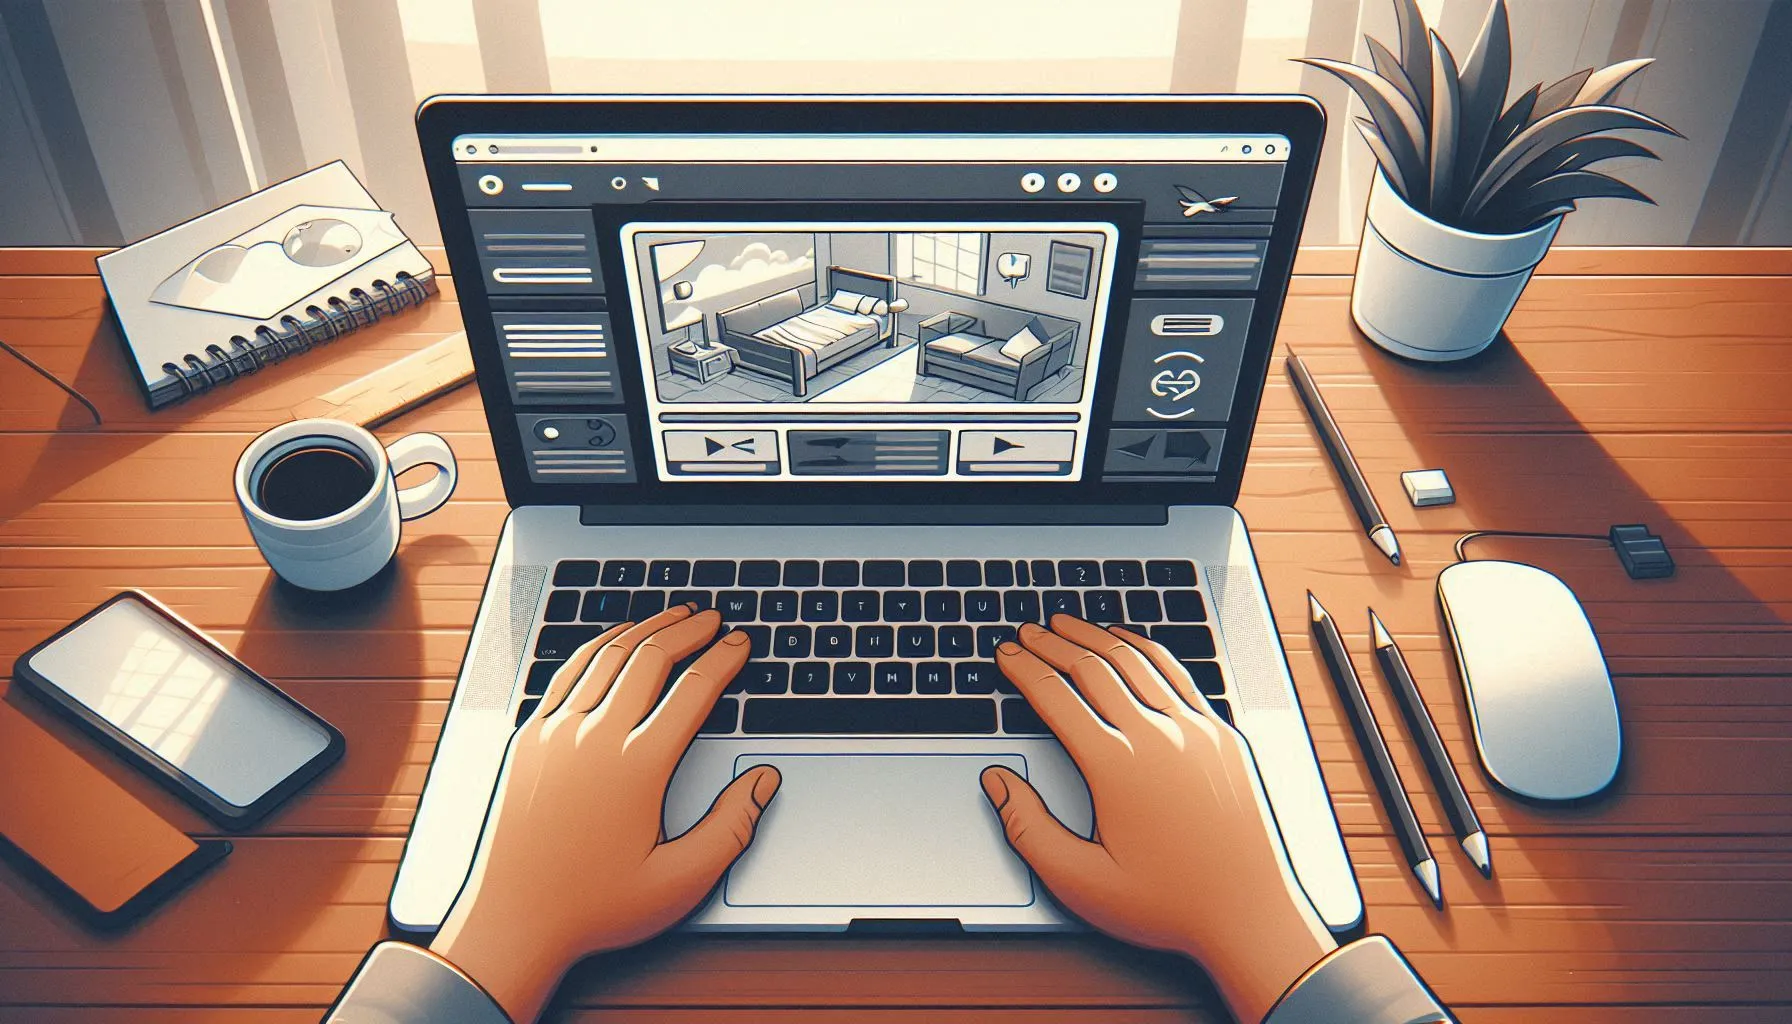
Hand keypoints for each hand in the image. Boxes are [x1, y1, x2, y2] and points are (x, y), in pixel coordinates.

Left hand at [430, 605, 778, 1021]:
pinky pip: (567, 673)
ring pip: (607, 656)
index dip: (724, 659)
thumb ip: (731, 828)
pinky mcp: (529, 738)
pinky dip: (598, 646)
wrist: (512, 922)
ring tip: (672, 614)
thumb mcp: (679, 882)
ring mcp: (556, 732)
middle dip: (688, 630)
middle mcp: (595, 738)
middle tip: (713, 617)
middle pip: (650, 658)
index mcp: (638, 767)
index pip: (694, 691)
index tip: (741, 644)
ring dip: (646, 628)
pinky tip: (614, 639)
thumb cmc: (595, 907)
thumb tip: (763, 780)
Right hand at [986, 616, 1335, 1022]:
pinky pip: (1177, 674)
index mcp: (1116, 767)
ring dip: (1095, 636)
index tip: (1004, 655)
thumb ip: (1029, 830)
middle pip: (1092, 667)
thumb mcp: (1082, 883)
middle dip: (1052, 644)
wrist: (1250, 914)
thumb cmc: (1168, 905)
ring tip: (1066, 624)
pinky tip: (1128, 641)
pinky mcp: (1222, 734)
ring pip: (1135, 660)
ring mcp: (1195, 730)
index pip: (1056, 697)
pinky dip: (1145, 648)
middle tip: (1026, 630)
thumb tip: (999, 781)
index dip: (1023, 670)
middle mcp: (1156, 736)